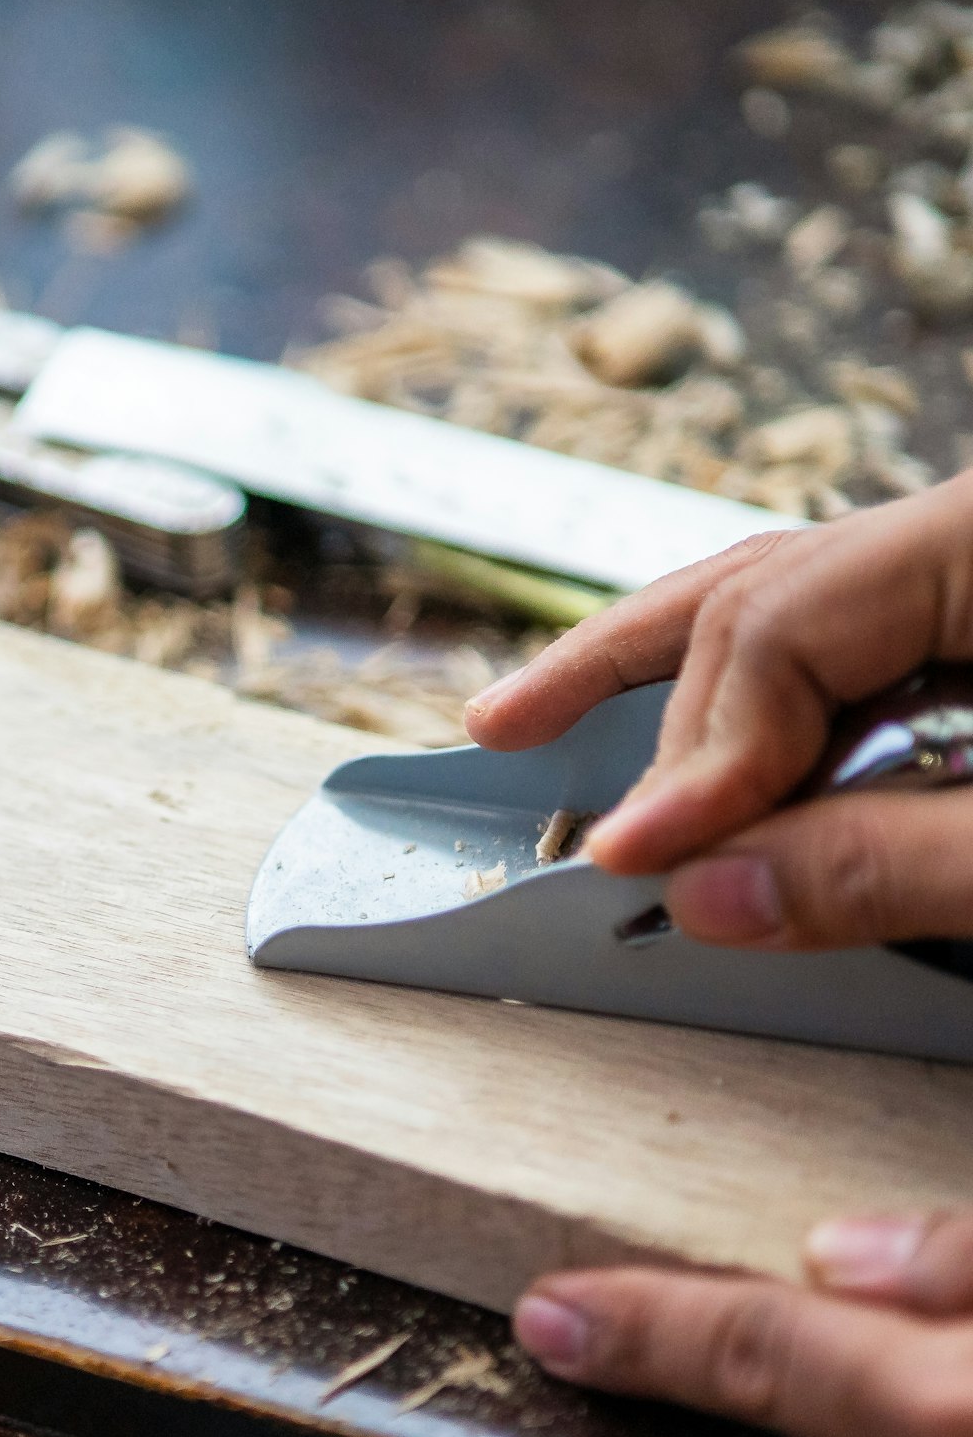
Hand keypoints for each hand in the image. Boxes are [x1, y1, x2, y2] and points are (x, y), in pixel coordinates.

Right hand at [464, 476, 972, 948]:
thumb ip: (882, 868)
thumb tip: (707, 893)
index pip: (775, 628)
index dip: (694, 754)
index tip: (639, 856)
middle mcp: (955, 543)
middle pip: (749, 596)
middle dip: (632, 689)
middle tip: (508, 735)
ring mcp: (956, 579)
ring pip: (775, 611)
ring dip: (661, 685)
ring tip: (538, 713)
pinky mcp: (962, 627)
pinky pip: (832, 652)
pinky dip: (748, 711)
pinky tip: (691, 749)